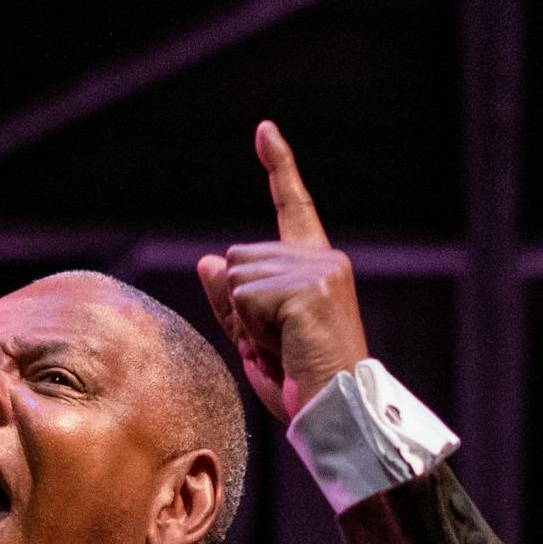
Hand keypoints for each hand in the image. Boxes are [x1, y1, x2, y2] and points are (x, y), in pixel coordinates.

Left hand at [197, 121, 367, 422]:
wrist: (335, 413)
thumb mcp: (255, 340)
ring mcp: (319, 270)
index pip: (291, 207)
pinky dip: (252, 330)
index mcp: (315, 266)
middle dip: (240, 308)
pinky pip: (245, 300)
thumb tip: (208, 260)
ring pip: (236, 279)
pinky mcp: (310, 288)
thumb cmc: (299, 385)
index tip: (264, 131)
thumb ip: (232, 301)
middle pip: (237, 259)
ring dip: (246, 322)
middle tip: (278, 347)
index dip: (278, 167)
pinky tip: (286, 347)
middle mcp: (322, 258)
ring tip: (285, 349)